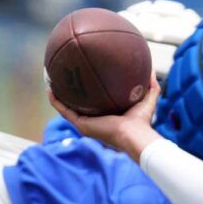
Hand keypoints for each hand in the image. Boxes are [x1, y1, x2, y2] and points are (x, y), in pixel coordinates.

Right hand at [46, 75, 161, 161]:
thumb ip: (150, 85)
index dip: (87, 92)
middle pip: (77, 105)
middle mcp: (93, 121)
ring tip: (51, 82)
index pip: (93, 104)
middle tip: (64, 77)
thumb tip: (152, 69)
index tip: (82, 79)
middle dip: (69, 93)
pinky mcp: (81, 125)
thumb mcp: (146, 98)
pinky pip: (64, 112)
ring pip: (67, 108)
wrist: (134, 135)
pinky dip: (56, 102)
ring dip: (58, 96)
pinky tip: (51, 90)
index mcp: (106, 116)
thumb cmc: (141, 122)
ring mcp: (85, 124)